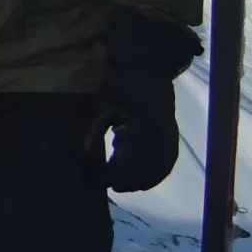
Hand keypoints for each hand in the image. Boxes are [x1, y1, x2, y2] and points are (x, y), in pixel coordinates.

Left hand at [91, 7, 200, 192]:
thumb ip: (92, 133)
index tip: (92, 180)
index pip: (126, 163)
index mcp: (142, 127)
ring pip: (158, 169)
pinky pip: (167, 161)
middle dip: (124, 181)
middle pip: (144, 171)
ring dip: (140, 180)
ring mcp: (169, 135)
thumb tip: (80, 159)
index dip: (109, 175)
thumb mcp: (101, 106)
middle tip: (103, 184)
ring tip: (119, 184)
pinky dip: (155, 173)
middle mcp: (160, 134)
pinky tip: (140, 179)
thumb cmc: (120, 83)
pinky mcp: (172, 134)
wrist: (147, 67)